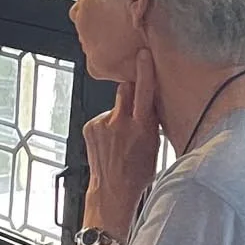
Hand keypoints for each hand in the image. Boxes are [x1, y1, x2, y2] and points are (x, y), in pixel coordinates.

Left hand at [83, 48, 161, 232]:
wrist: (112, 189)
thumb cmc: (138, 172)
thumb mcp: (154, 145)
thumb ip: (151, 122)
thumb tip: (151, 103)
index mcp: (141, 127)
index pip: (144, 92)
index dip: (144, 71)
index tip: (143, 54)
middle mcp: (119, 122)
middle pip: (126, 90)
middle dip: (132, 92)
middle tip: (136, 107)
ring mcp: (101, 124)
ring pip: (115, 107)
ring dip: (119, 116)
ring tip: (121, 138)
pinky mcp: (89, 126)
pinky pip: (103, 117)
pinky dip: (107, 125)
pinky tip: (110, 141)